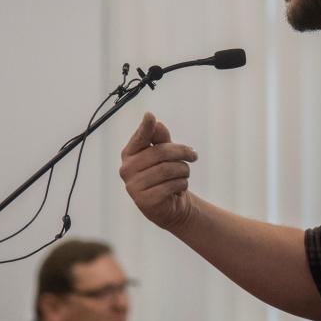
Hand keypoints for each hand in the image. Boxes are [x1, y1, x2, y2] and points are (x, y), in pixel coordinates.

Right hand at [118, 112, 198, 230]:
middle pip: (161, 153)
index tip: (150, 115)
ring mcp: (133, 186)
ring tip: (184, 174)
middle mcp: (127, 169)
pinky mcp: (144, 200)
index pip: (140, 138)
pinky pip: (172, 185)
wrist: (169, 205)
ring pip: (169, 169)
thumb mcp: (164, 154)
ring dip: (184, 171)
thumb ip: (160, 138)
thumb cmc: (165, 175)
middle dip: (182, 152)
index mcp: (129, 154)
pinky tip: (179, 187)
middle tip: (194, 155)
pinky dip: (182, 184)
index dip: (145, 127)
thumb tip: (155, 122)